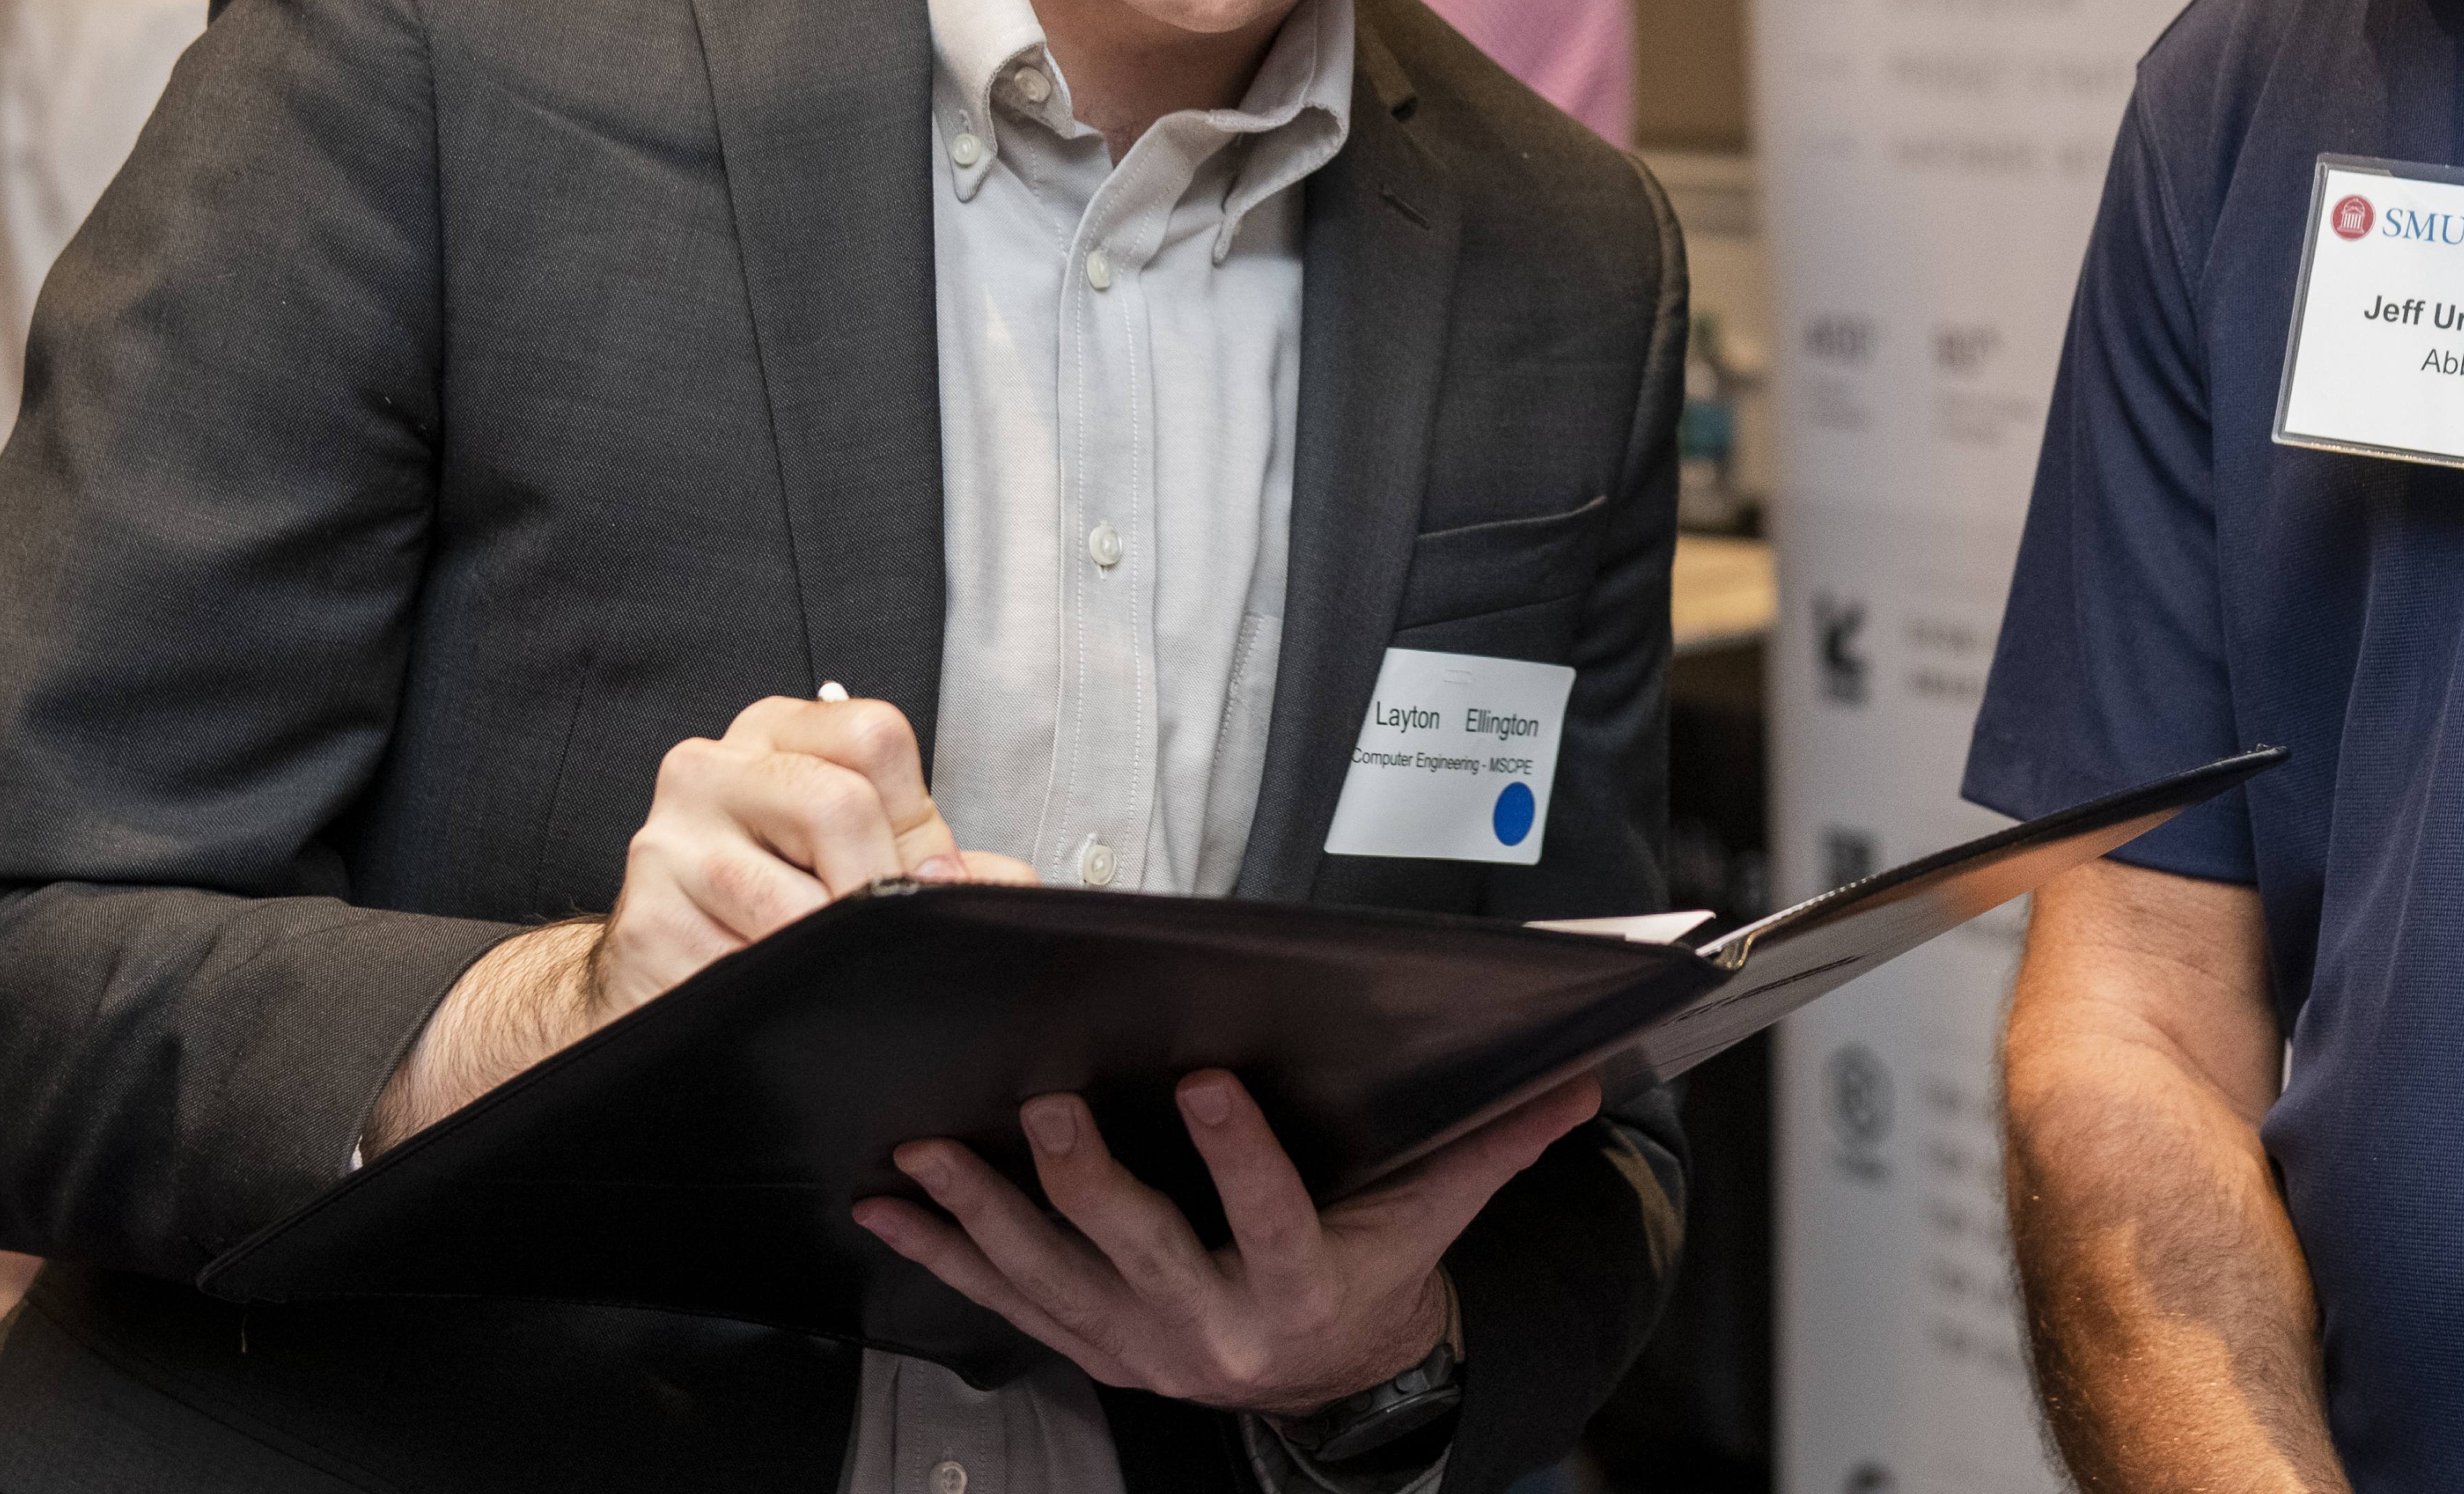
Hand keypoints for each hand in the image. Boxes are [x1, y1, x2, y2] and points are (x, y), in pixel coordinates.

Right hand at [590, 692, 1033, 1019]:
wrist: (656, 970)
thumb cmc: (769, 899)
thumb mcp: (849, 853)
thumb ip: (930, 858)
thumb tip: (1006, 891)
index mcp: (775, 735)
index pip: (873, 736)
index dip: (915, 820)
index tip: (919, 879)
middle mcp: (711, 769)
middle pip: (837, 805)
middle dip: (878, 890)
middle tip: (881, 938)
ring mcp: (668, 843)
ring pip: (795, 901)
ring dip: (834, 955)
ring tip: (828, 969)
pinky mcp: (645, 924)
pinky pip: (748, 968)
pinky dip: (784, 995)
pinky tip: (776, 992)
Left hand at [859, 1065, 1602, 1415]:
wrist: (1328, 1381)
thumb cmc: (1372, 1275)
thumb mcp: (1434, 1218)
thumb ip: (1492, 1146)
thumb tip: (1574, 1081)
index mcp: (1298, 1285)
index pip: (1270, 1215)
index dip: (1238, 1156)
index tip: (1208, 1082)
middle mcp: (1209, 1325)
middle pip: (1138, 1248)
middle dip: (1083, 1180)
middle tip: (1045, 1110)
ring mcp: (1137, 1341)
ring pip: (1048, 1278)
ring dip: (981, 1213)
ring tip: (928, 1153)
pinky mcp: (1088, 1342)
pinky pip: (1002, 1302)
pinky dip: (940, 1255)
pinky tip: (889, 1209)